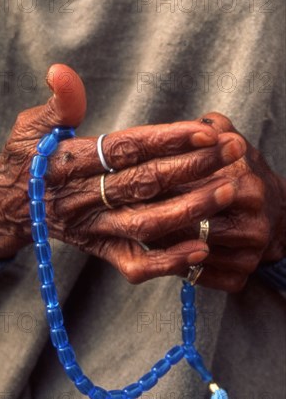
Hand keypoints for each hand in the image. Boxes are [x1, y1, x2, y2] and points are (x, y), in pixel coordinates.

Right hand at [0, 65, 245, 283]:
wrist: (10, 207)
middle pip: (143, 184)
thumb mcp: (31, 128)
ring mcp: (94, 229)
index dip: (164, 140)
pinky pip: (134, 263)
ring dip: (189, 210)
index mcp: (68, 164)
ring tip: (227, 191)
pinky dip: (166, 261)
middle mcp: (82, 198)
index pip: (124, 149)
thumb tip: (61, 71)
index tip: (203, 131)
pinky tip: (199, 250)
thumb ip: (56, 106)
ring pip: (145, 223)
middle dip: (191, 167)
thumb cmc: (25, 162)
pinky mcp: (101, 251)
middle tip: (231, 154)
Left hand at [151, 113, 285, 291]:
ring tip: (141, 232)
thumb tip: (192, 121)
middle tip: (128, 213)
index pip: (193, 191)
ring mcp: (248, 255)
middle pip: (188, 226)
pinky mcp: (240, 277)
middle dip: (157, 219)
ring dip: (163, 245)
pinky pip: (199, 276)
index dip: (161, 189)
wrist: (277, 216)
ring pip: (189, 253)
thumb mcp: (235, 145)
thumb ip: (212, 127)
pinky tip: (165, 253)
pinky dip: (179, 266)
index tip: (135, 186)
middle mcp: (252, 223)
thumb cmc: (244, 177)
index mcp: (247, 186)